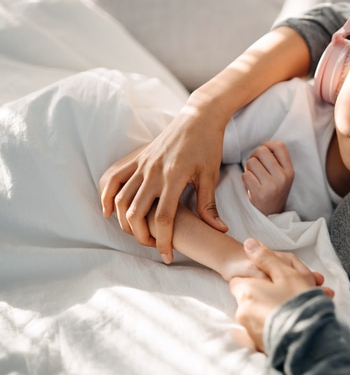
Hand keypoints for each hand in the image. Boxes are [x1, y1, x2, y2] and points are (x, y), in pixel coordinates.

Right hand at [98, 104, 227, 262]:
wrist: (199, 117)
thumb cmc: (208, 146)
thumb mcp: (211, 176)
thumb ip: (209, 205)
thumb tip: (219, 230)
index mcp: (173, 177)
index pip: (163, 219)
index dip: (164, 241)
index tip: (167, 257)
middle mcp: (152, 171)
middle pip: (135, 213)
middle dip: (142, 237)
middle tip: (154, 246)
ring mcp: (141, 164)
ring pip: (121, 199)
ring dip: (124, 221)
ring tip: (138, 234)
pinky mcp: (136, 158)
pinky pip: (113, 178)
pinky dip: (106, 196)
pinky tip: (108, 212)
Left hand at [228, 239, 331, 352]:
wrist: (307, 340)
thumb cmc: (296, 302)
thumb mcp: (285, 273)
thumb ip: (265, 257)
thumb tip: (248, 244)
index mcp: (246, 292)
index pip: (241, 280)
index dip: (259, 277)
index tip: (275, 279)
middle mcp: (243, 312)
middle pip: (255, 297)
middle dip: (273, 293)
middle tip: (297, 291)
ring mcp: (250, 330)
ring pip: (263, 312)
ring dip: (279, 307)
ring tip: (303, 305)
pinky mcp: (260, 345)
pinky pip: (268, 328)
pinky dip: (279, 323)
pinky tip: (298, 319)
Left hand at [242, 141, 294, 215]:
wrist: (272, 213)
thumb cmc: (274, 189)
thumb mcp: (283, 175)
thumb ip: (277, 160)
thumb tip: (263, 145)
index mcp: (289, 171)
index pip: (279, 146)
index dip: (267, 144)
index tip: (264, 151)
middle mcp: (282, 177)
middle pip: (262, 151)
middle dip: (254, 155)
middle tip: (255, 164)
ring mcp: (271, 186)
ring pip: (251, 162)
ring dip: (249, 167)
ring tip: (253, 175)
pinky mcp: (259, 193)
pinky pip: (245, 175)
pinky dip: (245, 177)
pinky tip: (251, 184)